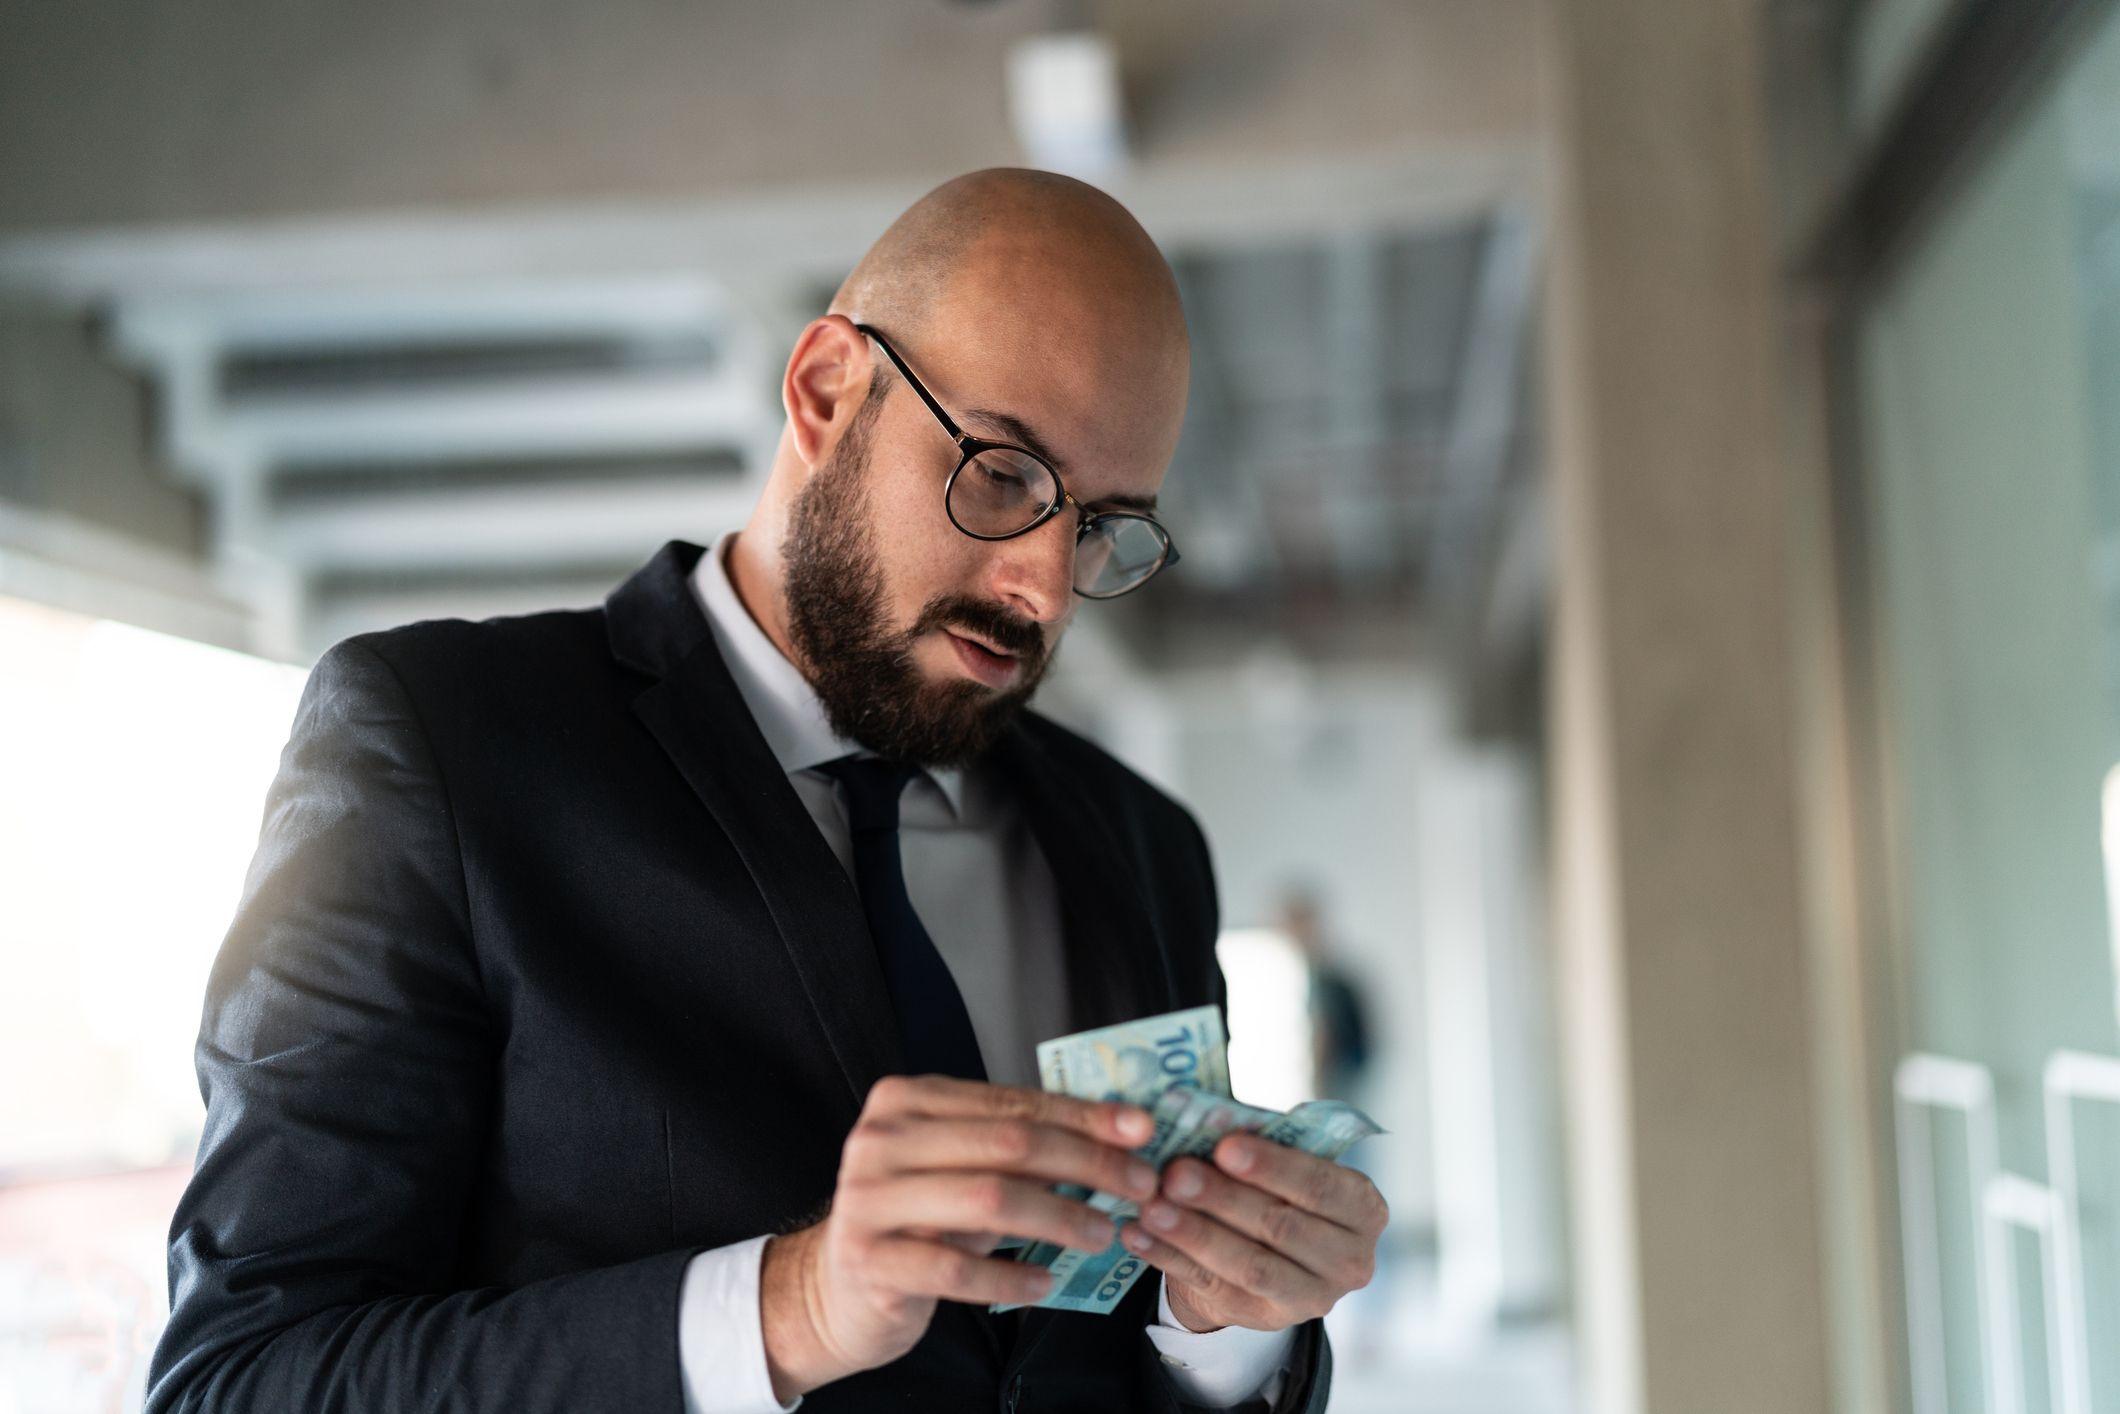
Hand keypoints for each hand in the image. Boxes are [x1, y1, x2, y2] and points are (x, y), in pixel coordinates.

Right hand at [759, 1074, 1158, 1400]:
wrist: (834, 1288)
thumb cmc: (913, 1221)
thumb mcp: (957, 1170)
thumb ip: (1015, 1146)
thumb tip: (1114, 1132)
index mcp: (906, 1101)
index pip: (1012, 1102)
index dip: (1082, 1115)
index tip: (1140, 1129)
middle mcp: (881, 1140)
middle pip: (1007, 1144)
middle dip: (1086, 1162)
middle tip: (1139, 1184)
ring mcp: (869, 1199)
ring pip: (988, 1199)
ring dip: (1060, 1215)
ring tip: (1104, 1233)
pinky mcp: (869, 1259)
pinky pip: (955, 1267)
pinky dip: (1010, 1273)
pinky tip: (1047, 1281)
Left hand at [1119, 1132, 1386, 1333]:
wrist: (1272, 1249)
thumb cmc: (1281, 1185)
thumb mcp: (1286, 1162)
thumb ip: (1259, 1142)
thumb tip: (1204, 1117)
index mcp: (1364, 1210)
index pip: (1321, 1187)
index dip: (1273, 1167)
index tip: (1224, 1146)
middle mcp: (1349, 1260)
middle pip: (1280, 1226)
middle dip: (1222, 1198)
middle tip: (1174, 1173)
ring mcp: (1310, 1297)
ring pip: (1247, 1264)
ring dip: (1193, 1233)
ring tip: (1150, 1205)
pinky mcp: (1264, 1319)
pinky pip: (1211, 1287)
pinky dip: (1169, 1258)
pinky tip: (1137, 1233)